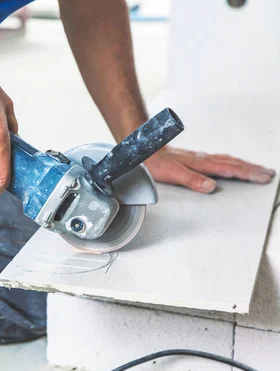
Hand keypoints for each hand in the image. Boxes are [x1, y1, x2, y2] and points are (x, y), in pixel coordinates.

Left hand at [144, 147, 275, 192]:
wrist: (141, 147)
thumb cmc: (153, 162)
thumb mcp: (171, 173)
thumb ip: (191, 180)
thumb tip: (212, 187)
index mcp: (199, 163)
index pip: (228, 169)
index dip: (247, 174)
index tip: (263, 178)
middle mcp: (201, 158)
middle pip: (232, 163)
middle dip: (251, 169)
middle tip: (269, 174)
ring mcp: (197, 157)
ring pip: (226, 160)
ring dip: (243, 164)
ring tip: (257, 168)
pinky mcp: (192, 157)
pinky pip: (218, 159)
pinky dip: (230, 162)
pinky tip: (230, 163)